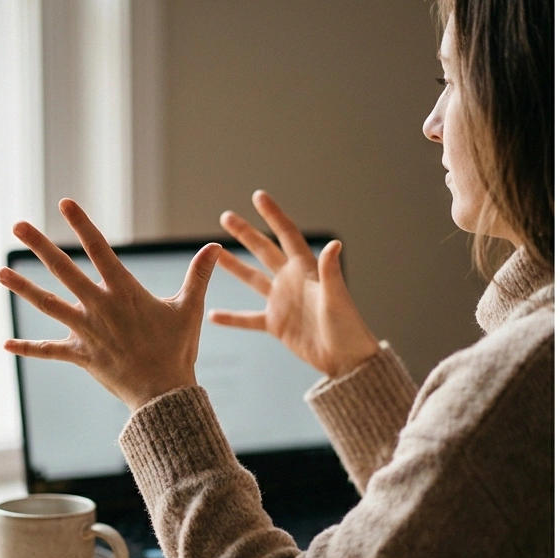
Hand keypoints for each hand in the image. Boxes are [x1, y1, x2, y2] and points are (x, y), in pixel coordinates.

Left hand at [0, 199, 218, 410]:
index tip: (65, 203)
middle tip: (18, 225)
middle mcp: (100, 307)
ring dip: (24, 288)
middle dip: (41, 246)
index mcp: (125, 292)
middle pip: (64, 270)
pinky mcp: (81, 355)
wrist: (164, 392)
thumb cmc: (178, 349)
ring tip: (1, 273)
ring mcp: (87, 331)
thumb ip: (199, 275)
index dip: (82, 225)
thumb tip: (216, 247)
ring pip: (48, 304)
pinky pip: (49, 351)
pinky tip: (7, 345)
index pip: (100, 250)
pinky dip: (29, 349)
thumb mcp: (190, 309)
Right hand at [210, 190, 379, 378]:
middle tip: (226, 217)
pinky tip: (212, 315)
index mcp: (306, 271)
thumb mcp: (337, 298)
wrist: (347, 359)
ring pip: (253, 279)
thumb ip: (331, 272)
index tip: (258, 196)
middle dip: (246, 233)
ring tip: (215, 254)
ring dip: (234, 266)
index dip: (273, 215)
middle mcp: (292, 282)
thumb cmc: (348, 328)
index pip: (287, 235)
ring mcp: (283, 303)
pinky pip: (249, 319)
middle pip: (265, 251)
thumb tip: (334, 244)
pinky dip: (231, 317)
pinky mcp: (277, 324)